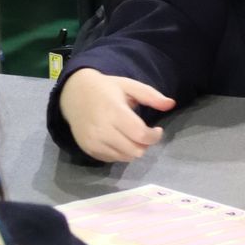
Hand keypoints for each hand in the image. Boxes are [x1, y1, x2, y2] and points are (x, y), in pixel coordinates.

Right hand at [59, 68, 175, 161]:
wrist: (73, 93)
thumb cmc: (105, 88)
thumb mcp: (128, 85)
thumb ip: (151, 95)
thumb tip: (171, 104)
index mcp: (113, 111)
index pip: (140, 135)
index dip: (154, 136)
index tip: (157, 130)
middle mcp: (102, 129)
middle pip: (135, 150)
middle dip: (145, 144)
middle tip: (144, 134)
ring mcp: (93, 141)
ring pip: (125, 158)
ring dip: (133, 150)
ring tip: (131, 136)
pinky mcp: (88, 149)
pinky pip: (112, 159)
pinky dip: (120, 153)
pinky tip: (118, 139)